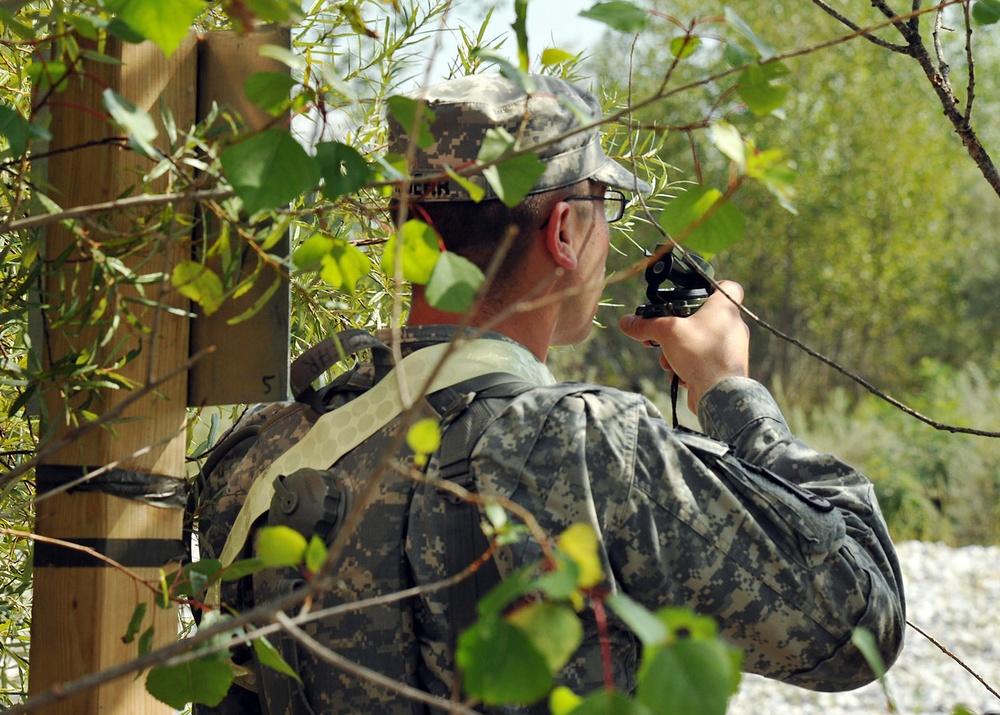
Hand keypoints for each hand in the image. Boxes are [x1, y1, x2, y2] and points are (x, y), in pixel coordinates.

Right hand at [619, 280, 749, 412]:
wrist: (718, 394)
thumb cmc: (700, 354)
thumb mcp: (666, 332)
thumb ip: (646, 325)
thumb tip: (626, 322)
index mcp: (725, 308)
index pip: (729, 286)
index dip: (713, 286)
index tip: (695, 295)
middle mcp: (733, 326)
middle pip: (705, 317)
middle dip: (680, 328)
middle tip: (664, 335)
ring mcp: (731, 348)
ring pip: (701, 341)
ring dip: (680, 349)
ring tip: (668, 360)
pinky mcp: (726, 368)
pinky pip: (704, 359)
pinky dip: (689, 364)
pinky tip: (678, 373)